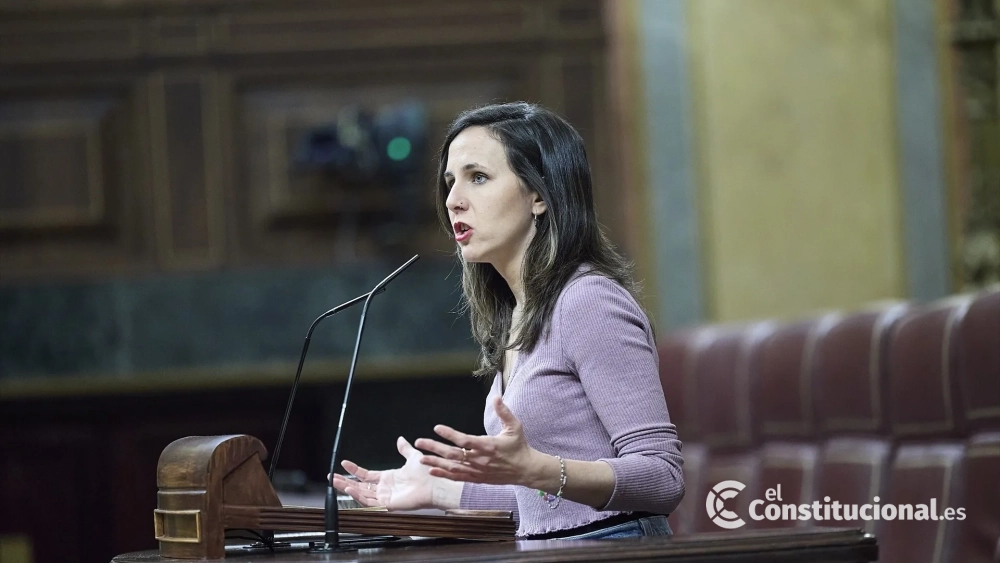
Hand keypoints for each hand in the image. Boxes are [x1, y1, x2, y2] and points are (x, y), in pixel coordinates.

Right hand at [331, 436, 447, 510]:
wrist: (436, 483)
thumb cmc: (427, 473)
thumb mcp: (413, 457)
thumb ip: (404, 449)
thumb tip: (400, 439)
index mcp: (388, 478)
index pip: (366, 475)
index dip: (355, 470)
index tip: (344, 463)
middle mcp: (385, 488)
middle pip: (360, 486)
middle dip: (345, 481)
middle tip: (332, 477)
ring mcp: (385, 497)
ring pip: (362, 494)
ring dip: (348, 488)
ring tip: (336, 482)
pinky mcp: (388, 504)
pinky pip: (370, 501)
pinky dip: (359, 496)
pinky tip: (350, 488)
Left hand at [415, 395, 550, 488]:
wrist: (526, 470)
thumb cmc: (519, 446)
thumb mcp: (515, 427)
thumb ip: (504, 412)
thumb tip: (496, 397)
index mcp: (488, 446)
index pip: (465, 440)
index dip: (450, 434)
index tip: (437, 428)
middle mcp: (480, 460)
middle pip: (453, 454)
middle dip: (435, 448)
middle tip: (420, 442)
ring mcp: (478, 471)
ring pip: (452, 467)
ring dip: (435, 463)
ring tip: (420, 458)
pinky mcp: (477, 478)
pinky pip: (458, 477)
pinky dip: (444, 475)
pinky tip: (432, 471)